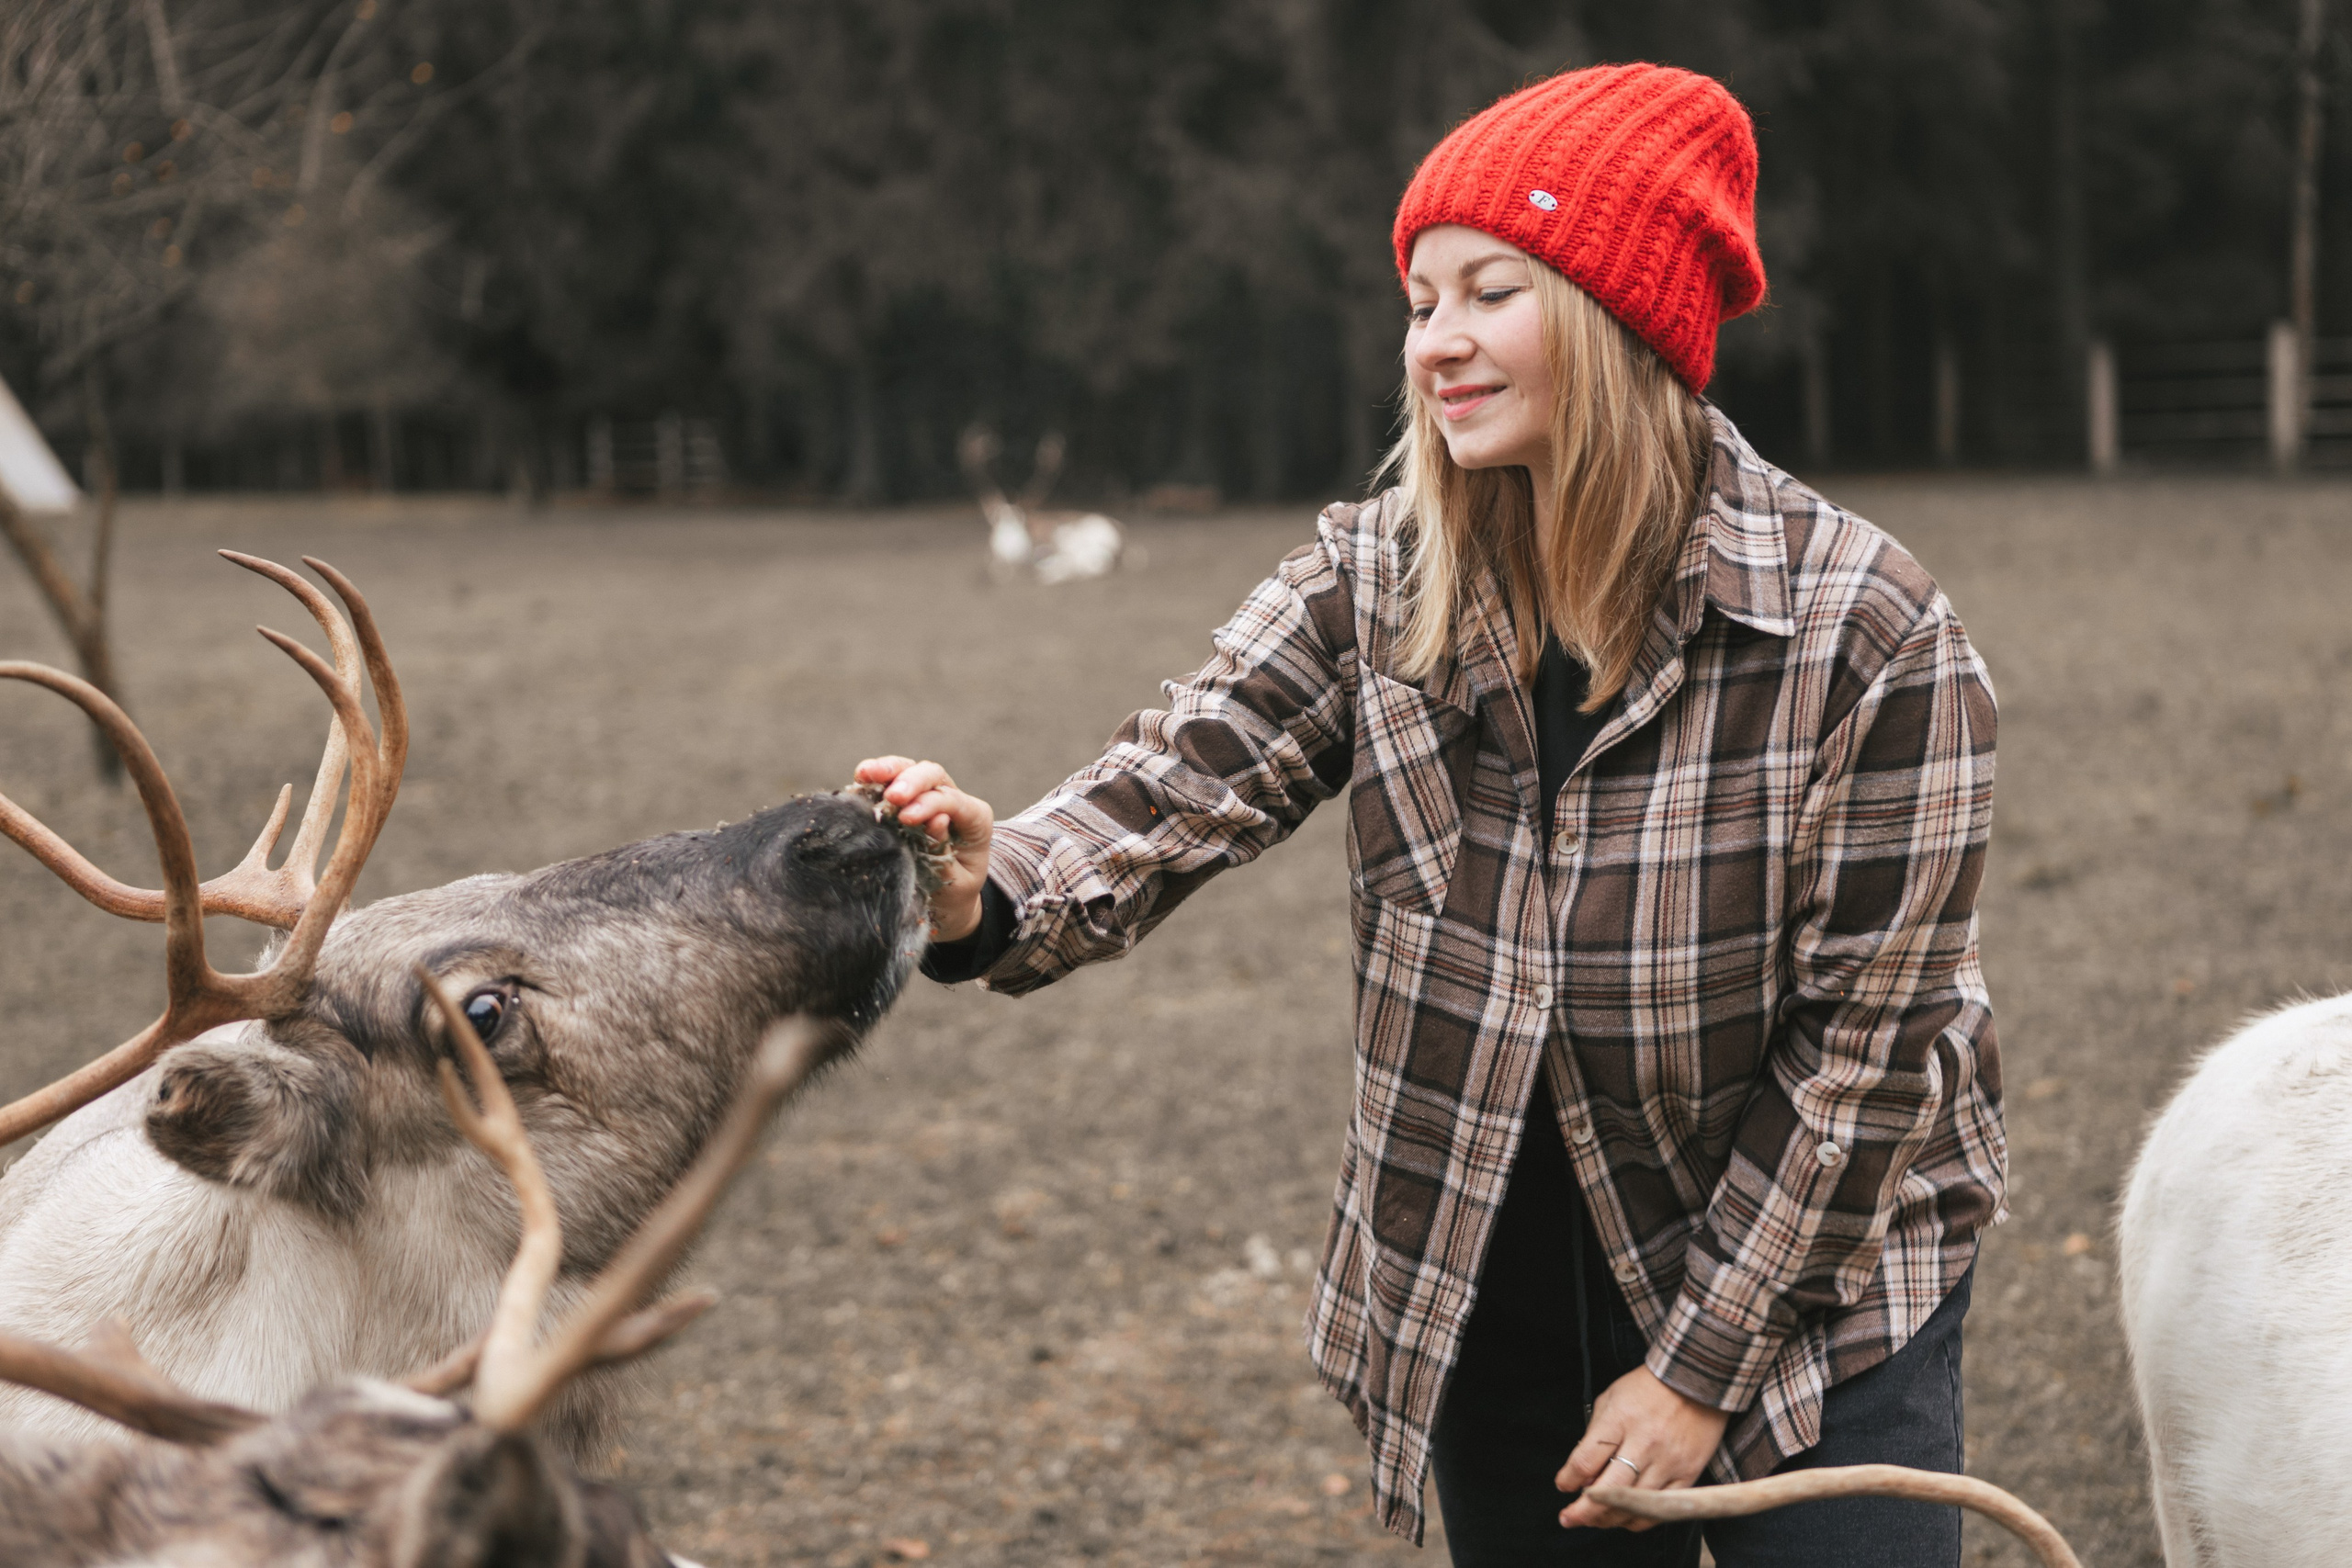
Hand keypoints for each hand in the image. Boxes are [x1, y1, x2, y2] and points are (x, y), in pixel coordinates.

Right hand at [855, 756, 994, 940]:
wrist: (950, 899)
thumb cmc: (955, 891)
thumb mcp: (956, 880)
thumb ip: (944, 851)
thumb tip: (936, 819)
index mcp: (976, 818)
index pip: (953, 800)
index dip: (929, 804)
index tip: (906, 817)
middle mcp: (955, 800)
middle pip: (933, 775)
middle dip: (910, 780)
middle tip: (892, 797)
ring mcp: (929, 794)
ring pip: (911, 769)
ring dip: (887, 770)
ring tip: (864, 774)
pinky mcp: (907, 799)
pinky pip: (892, 780)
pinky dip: (875, 779)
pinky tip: (859, 780)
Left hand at [1555, 1365, 1732, 1530]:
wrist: (1695, 1382)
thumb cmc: (1645, 1390)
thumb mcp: (1610, 1399)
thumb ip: (1594, 1437)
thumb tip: (1581, 1478)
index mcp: (1619, 1420)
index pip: (1585, 1461)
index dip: (1568, 1480)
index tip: (1562, 1486)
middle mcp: (1644, 1443)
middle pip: (1608, 1491)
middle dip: (1583, 1512)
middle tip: (1569, 1518)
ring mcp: (1668, 1461)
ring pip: (1634, 1507)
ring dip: (1609, 1519)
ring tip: (1595, 1519)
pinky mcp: (1688, 1474)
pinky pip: (1660, 1510)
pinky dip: (1639, 1519)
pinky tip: (1624, 1517)